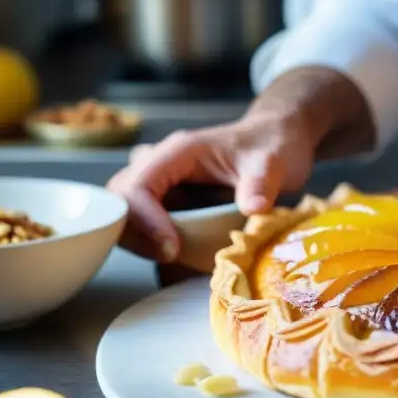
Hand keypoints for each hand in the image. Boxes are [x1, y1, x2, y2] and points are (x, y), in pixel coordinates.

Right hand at [107, 112, 316, 263]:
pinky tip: (177, 254)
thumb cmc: (273, 145)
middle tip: (169, 257)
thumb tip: (253, 209)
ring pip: (125, 212)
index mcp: (178, 152)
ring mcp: (162, 182)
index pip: (138, 186)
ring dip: (140, 239)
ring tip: (173, 257)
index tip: (172, 249)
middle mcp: (161, 165)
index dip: (146, 221)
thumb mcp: (272, 163)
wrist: (277, 139)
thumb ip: (261, 183)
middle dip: (135, 233)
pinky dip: (151, 240)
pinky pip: (143, 222)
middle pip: (119, 200)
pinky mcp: (169, 200)